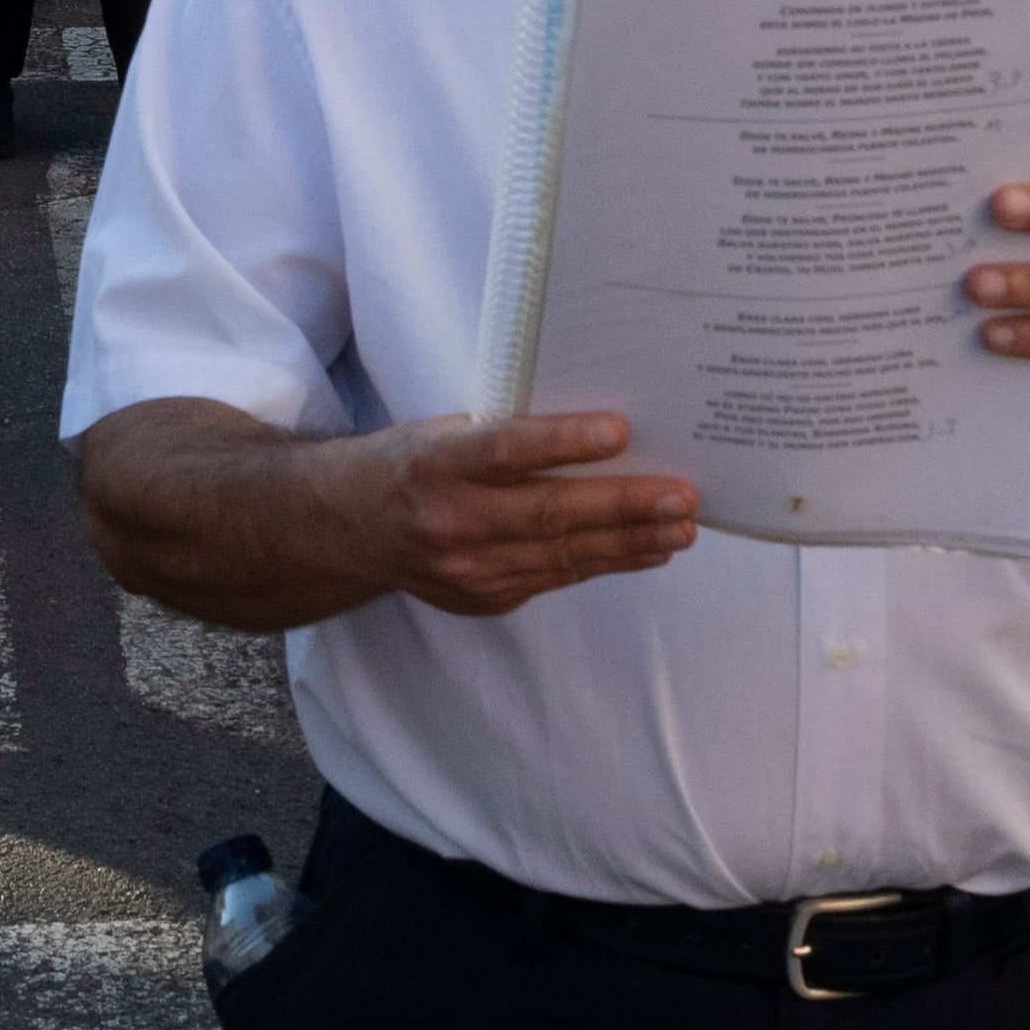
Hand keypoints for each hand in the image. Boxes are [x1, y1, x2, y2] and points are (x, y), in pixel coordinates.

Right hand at [305, 407, 705, 617]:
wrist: (347, 528)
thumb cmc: (411, 465)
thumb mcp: (444, 433)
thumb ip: (507, 437)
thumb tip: (602, 433)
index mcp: (436, 462)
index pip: (505, 451)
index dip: (563, 442)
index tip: (620, 431)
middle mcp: (449, 520)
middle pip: (549, 513)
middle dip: (625, 506)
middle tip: (682, 497)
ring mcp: (466, 569)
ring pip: (562, 555)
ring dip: (631, 542)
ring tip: (682, 528)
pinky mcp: (482, 598)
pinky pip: (554, 577)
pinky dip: (606, 563)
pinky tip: (647, 550)